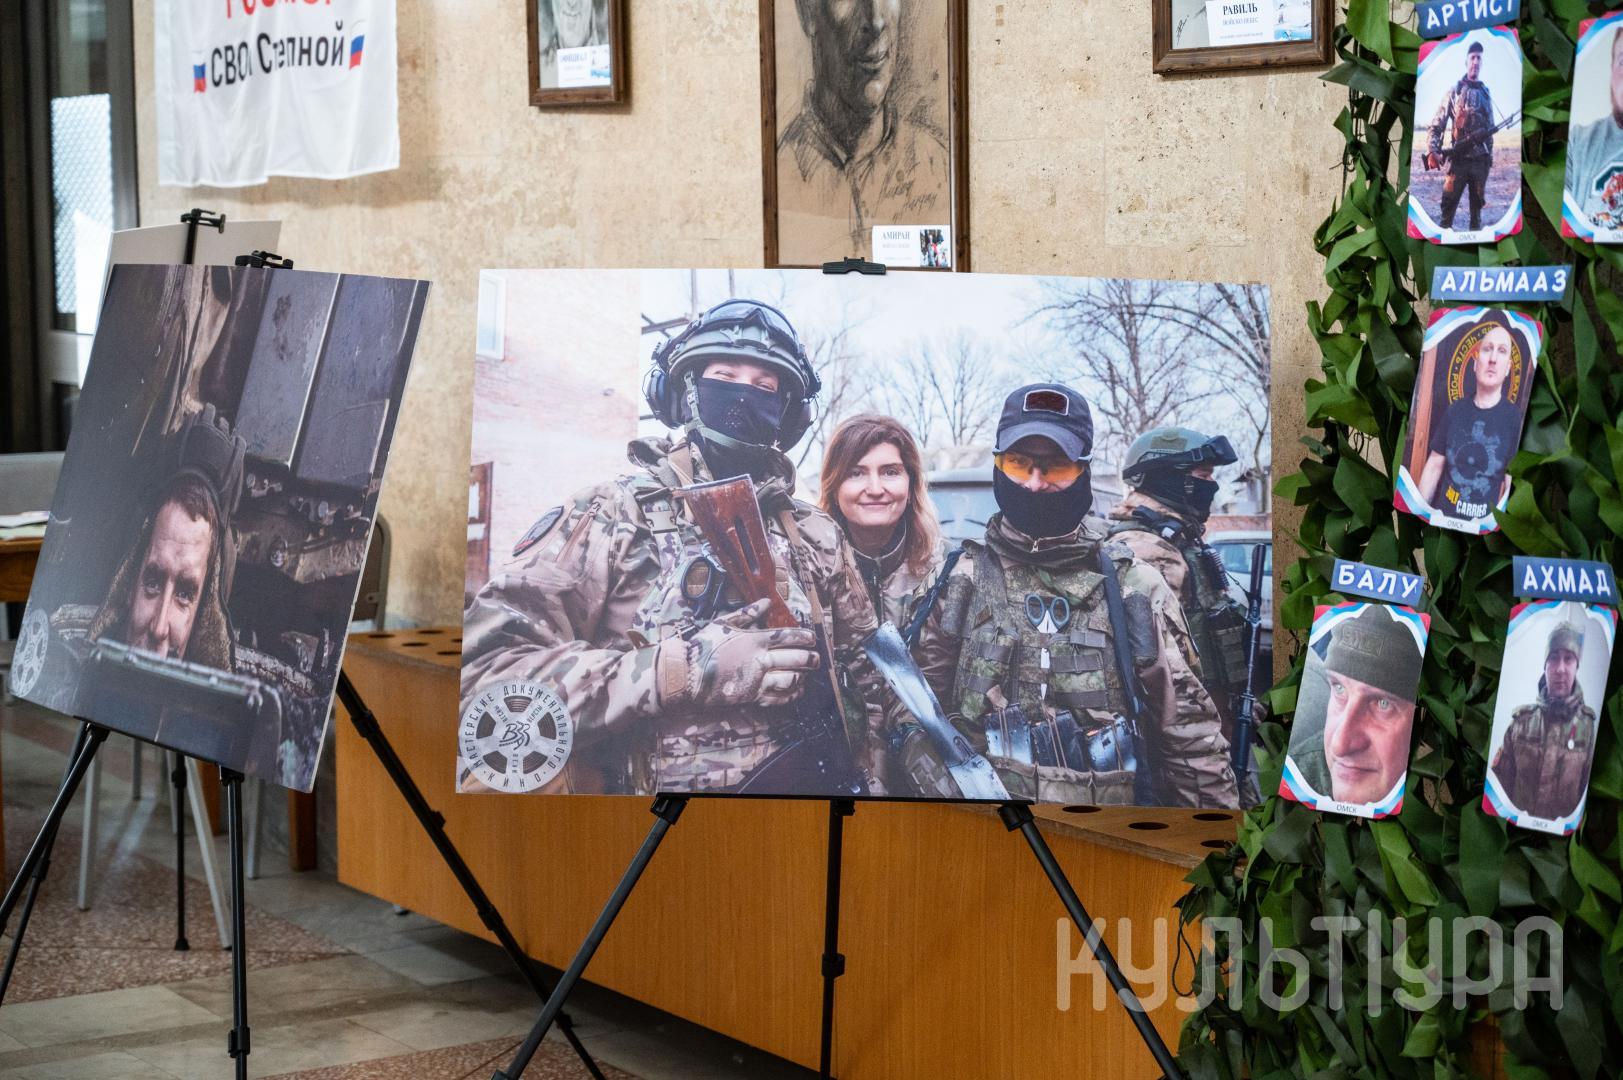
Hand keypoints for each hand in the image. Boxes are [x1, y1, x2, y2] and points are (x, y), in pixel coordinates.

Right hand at [662, 598, 819, 708]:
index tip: (813, 638)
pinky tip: (796, 690)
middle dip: (810, 658)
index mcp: (754, 639)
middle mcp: (759, 659)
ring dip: (802, 676)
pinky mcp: (751, 695)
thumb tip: (766, 602)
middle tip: (817, 658)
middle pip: (794, 658)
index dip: (804, 637)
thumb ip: (748, 612)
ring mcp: (757, 679)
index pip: (787, 636)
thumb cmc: (704, 645)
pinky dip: (791, 694)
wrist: (688, 673)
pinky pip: (778, 697)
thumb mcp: (724, 623)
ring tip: (807, 674)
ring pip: (790, 678)